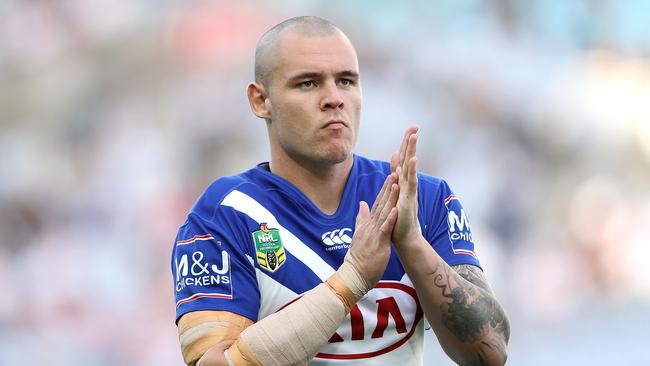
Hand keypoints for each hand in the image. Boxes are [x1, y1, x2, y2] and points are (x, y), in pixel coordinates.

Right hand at [346, 173, 398, 286]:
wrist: (355, 274)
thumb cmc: (359, 257)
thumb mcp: (359, 233)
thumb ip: (361, 218)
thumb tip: (362, 203)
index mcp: (368, 224)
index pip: (377, 203)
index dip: (384, 190)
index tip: (390, 177)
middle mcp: (370, 225)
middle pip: (380, 204)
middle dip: (388, 189)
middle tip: (395, 173)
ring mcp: (374, 233)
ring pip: (383, 213)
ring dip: (390, 199)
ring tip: (396, 185)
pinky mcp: (378, 243)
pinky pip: (385, 229)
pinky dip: (390, 219)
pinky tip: (395, 210)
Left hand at [391, 126, 421, 247]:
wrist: (405, 236)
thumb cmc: (400, 215)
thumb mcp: (395, 190)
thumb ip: (395, 173)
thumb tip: (394, 156)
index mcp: (403, 180)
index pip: (404, 158)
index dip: (407, 143)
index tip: (411, 128)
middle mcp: (408, 183)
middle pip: (409, 158)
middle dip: (411, 142)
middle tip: (415, 126)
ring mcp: (410, 190)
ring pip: (410, 167)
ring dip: (412, 151)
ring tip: (414, 136)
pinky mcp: (409, 199)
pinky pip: (411, 182)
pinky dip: (411, 170)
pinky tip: (413, 159)